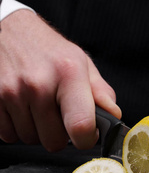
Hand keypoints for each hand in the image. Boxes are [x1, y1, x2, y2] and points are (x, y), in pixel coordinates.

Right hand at [0, 10, 120, 150]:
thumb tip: (114, 116)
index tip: (87, 136)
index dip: (87, 139)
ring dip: (38, 130)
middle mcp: (38, 84)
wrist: (8, 30)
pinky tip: (23, 108)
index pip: (80, 126)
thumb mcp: (82, 63)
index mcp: (69, 74)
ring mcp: (11, 93)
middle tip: (59, 116)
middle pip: (54, 141)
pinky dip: (17, 128)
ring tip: (39, 107)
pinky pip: (8, 135)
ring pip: (31, 140)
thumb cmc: (49, 50)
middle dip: (60, 135)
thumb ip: (101, 92)